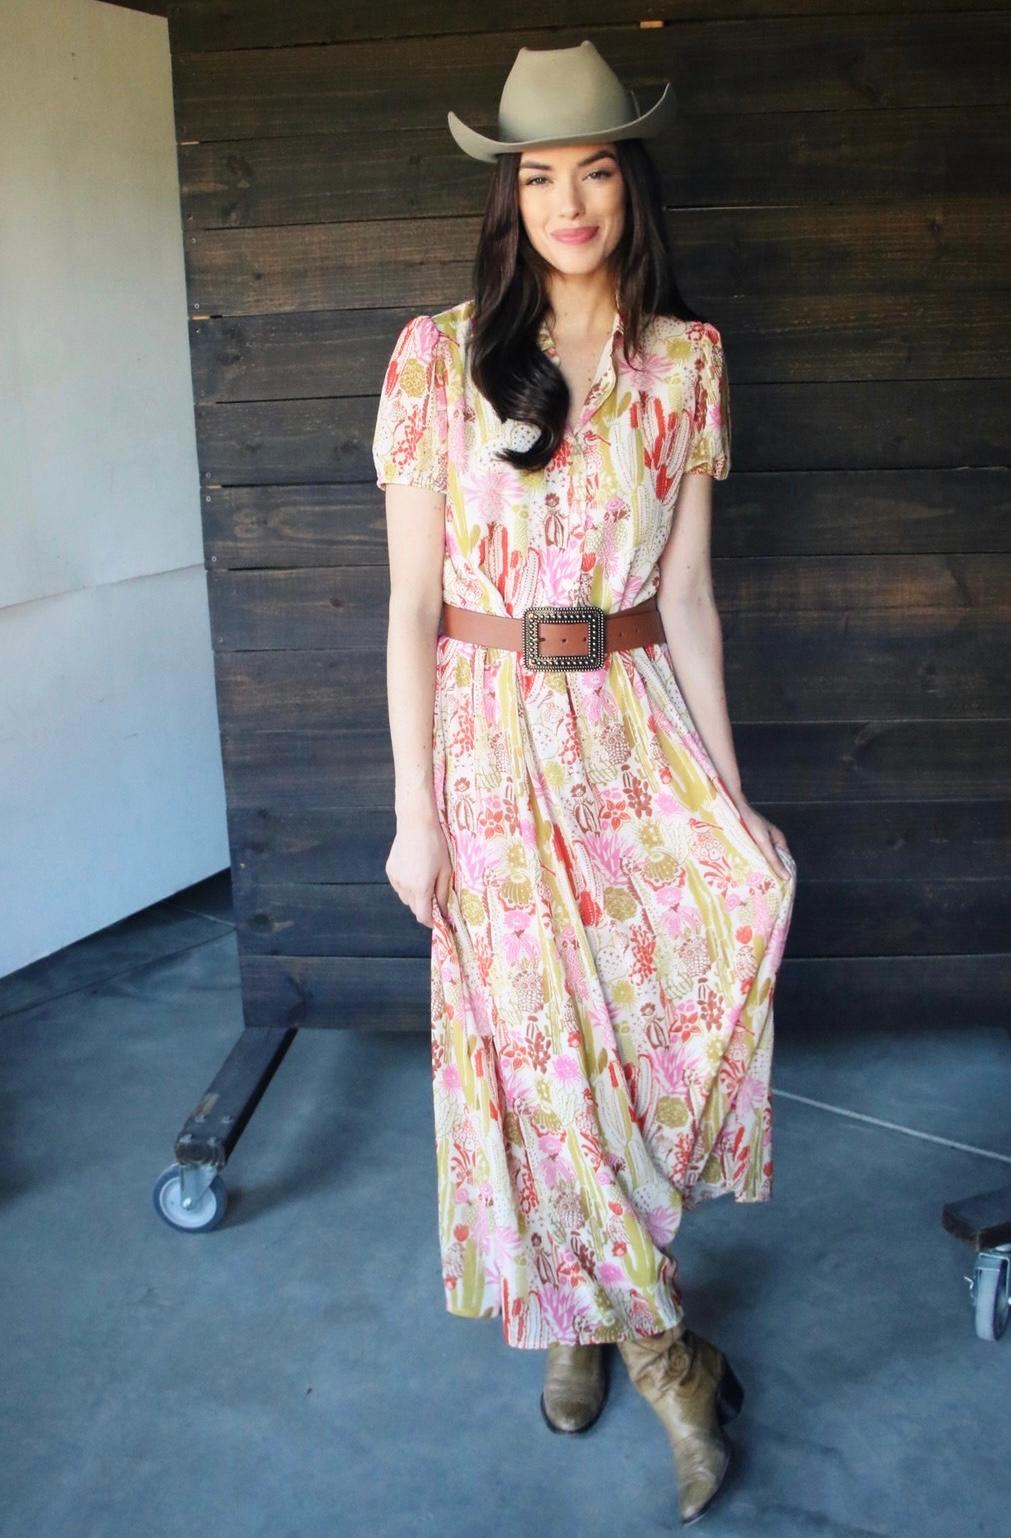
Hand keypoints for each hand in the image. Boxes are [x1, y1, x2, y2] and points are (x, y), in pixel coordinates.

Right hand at [385, 812, 452, 927]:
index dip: (431, 921)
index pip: (423, 916)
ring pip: (406, 898)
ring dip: (416, 897)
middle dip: (425, 908)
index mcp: (421, 887)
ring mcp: (395, 879)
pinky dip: (407, 886)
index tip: (439, 920)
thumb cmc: (436, 845)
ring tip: (425, 881)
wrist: (416, 824)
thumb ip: (443, 893)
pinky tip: (415, 872)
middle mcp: (405, 886)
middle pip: (414, 908)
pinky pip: (399, 887)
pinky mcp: (390, 871)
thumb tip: (444, 911)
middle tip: (435, 897)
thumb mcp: (446, 870)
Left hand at [730, 793, 792, 880]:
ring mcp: (759, 840)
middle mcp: (770, 841)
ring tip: (754, 883)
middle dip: (769, 872)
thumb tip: (786, 876)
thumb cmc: (750, 821)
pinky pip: (751, 853)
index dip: (782, 873)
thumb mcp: (763, 842)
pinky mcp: (749, 840)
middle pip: (773, 860)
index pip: (785, 861)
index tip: (779, 888)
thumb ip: (773, 859)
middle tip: (765, 889)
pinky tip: (744, 869)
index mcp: (779, 840)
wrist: (733, 806)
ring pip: (761, 858)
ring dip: (758, 867)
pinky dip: (749, 860)